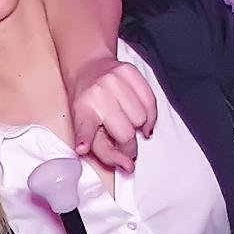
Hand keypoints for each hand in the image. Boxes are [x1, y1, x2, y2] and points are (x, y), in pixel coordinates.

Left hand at [68, 57, 156, 172]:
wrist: (88, 67)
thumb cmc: (88, 103)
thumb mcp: (88, 129)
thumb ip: (105, 152)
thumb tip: (127, 166)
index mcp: (83, 110)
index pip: (85, 127)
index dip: (85, 139)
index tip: (82, 148)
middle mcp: (98, 93)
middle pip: (126, 133)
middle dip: (128, 145)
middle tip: (124, 143)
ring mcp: (114, 80)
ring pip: (141, 118)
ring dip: (138, 125)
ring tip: (127, 122)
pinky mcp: (129, 71)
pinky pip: (151, 101)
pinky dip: (149, 114)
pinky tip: (141, 117)